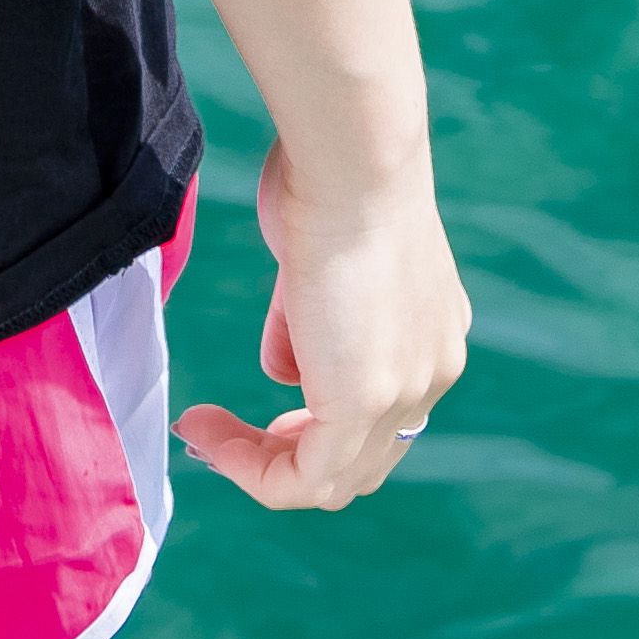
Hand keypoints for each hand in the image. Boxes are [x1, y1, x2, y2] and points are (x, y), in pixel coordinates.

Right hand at [174, 136, 463, 513]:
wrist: (353, 158)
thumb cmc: (329, 179)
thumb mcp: (317, 265)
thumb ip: (304, 326)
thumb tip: (282, 371)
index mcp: (431, 336)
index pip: (380, 420)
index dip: (312, 427)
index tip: (255, 412)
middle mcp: (433, 372)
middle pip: (362, 462)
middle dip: (286, 455)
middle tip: (226, 433)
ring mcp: (407, 393)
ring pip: (332, 480)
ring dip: (258, 466)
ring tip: (205, 433)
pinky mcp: (366, 401)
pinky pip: (303, 478)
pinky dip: (249, 470)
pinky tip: (207, 434)